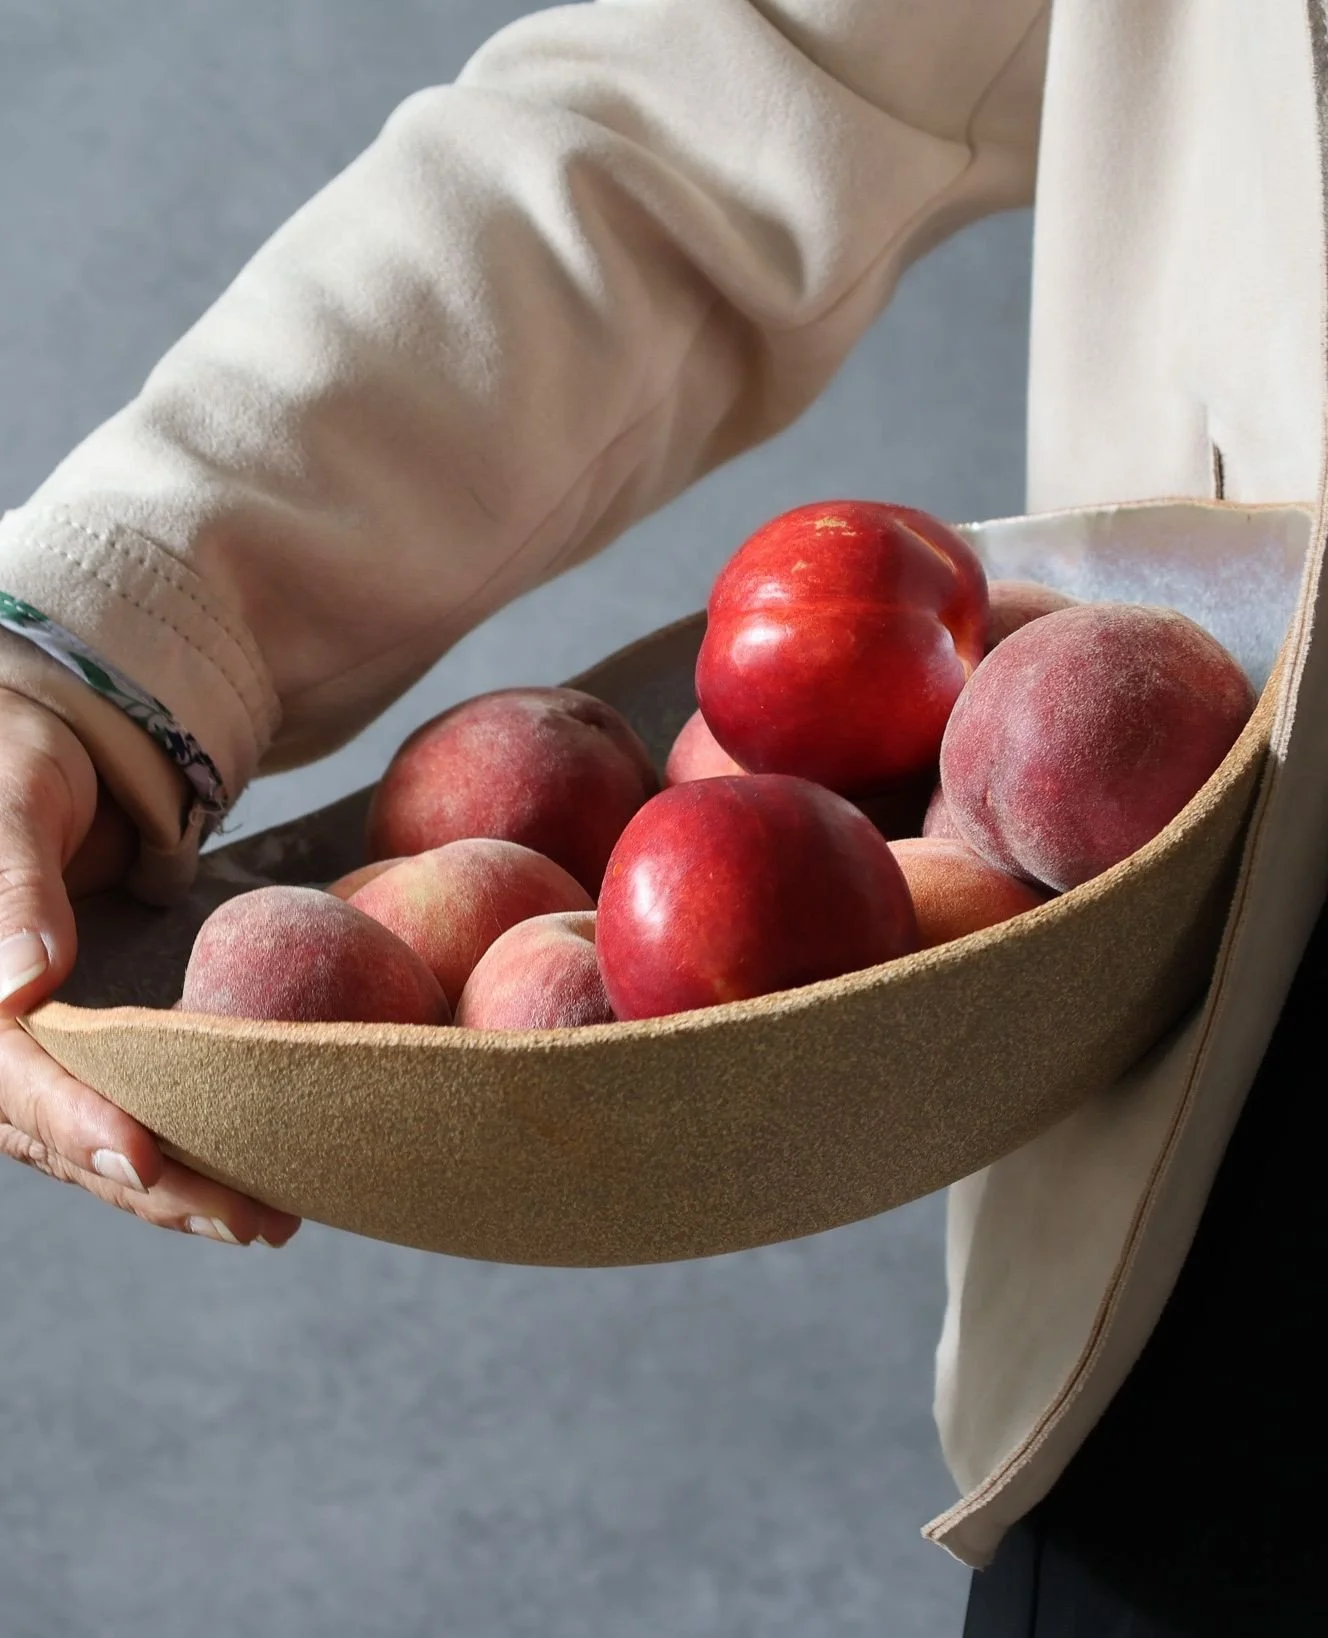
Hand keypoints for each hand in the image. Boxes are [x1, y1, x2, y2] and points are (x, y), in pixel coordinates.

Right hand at [0, 687, 300, 1245]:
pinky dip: (179, 1153)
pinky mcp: (79, 1047)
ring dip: (173, 1191)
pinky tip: (243, 1183)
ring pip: (92, 1143)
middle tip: (249, 1219)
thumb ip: (11, 884)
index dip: (73, 1117)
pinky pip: (122, 1112)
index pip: (8, 1073)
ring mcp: (33, 1048)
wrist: (53, 752)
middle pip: (59, 1133)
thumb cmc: (24, 760)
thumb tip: (18, 982)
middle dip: (153, 1183)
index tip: (143, 1157)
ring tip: (265, 1222)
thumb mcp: (16, 799)